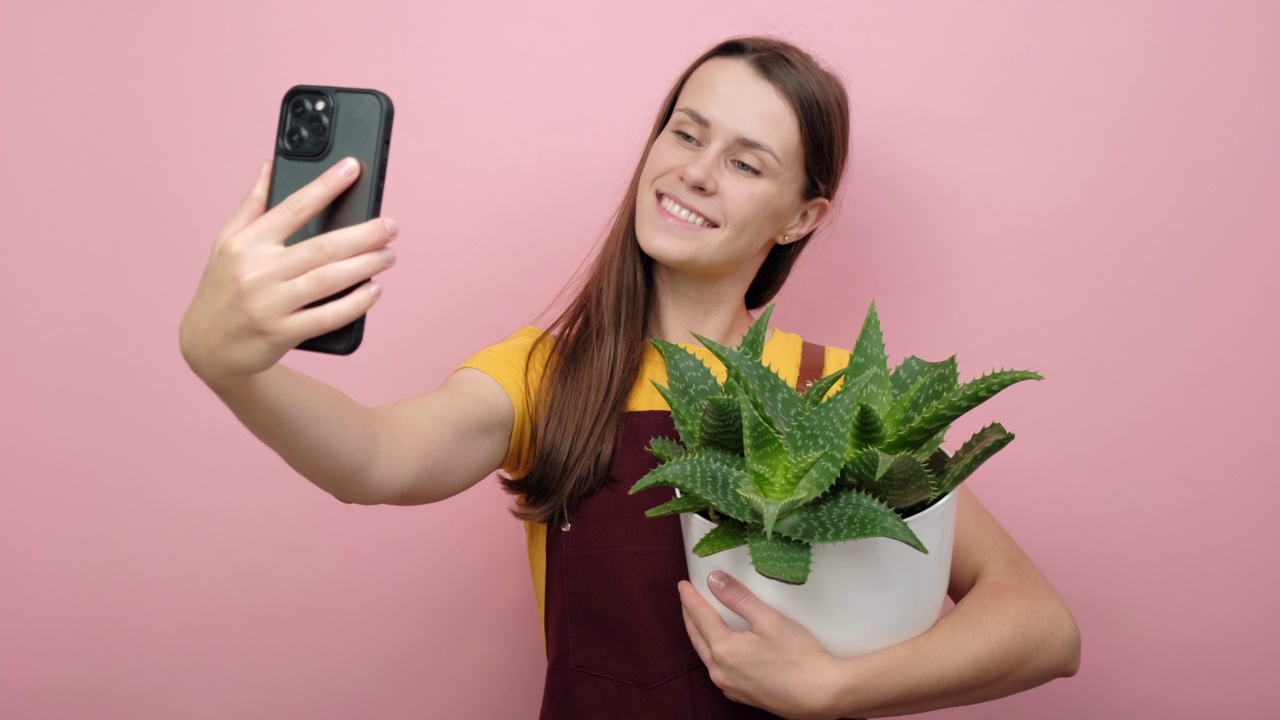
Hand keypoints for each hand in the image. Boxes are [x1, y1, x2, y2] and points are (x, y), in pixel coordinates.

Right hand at [179, 158, 397, 386]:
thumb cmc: (223, 288)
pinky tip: (374, 290)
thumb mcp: (227, 242)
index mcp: (246, 243)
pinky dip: (356, 303)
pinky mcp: (281, 333)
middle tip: (390, 227)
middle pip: (322, 246)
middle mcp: (257, 271)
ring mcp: (269, 304)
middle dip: (364, 234)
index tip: (353, 168)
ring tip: (388, 255)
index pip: (293, 206)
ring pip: (329, 279)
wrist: (208, 347)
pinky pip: (327, 316)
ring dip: (366, 265)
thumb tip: (271, 163)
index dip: (326, 185)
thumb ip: (253, 204)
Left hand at [679, 571, 847, 719]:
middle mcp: (720, 671)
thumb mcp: (769, 618)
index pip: (700, 617)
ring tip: (698, 620)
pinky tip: (718, 649)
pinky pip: (718, 670)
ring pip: (706, 656)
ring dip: (700, 635)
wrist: (821, 695)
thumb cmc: (799, 655)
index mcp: (723, 649)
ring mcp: (730, 687)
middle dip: (690, 616)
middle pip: (697, 637)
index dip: (690, 598)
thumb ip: (738, 597)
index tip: (683, 584)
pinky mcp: (743, 695)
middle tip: (686, 599)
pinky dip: (713, 654)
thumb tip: (713, 580)